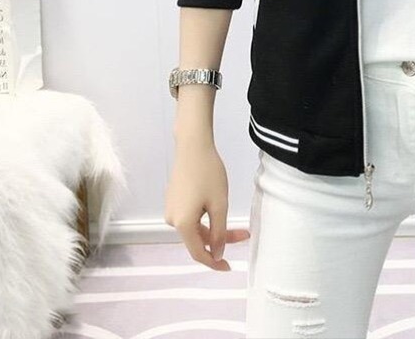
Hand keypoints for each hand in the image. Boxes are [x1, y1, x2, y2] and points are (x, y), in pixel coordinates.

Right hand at [164, 139, 249, 270]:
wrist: (193, 146)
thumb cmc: (209, 173)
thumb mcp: (219, 205)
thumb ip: (218, 232)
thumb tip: (216, 254)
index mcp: (182, 224)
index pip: (198, 253)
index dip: (214, 262)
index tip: (229, 267)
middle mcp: (172, 220)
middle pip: (198, 239)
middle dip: (220, 240)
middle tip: (244, 234)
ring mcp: (171, 209)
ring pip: (195, 228)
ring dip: (214, 228)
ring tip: (235, 220)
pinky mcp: (173, 199)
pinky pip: (190, 217)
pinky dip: (205, 218)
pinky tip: (217, 208)